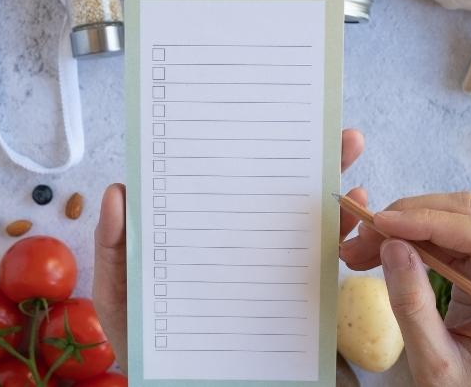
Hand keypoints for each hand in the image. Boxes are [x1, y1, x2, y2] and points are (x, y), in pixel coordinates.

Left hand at [92, 129, 366, 371]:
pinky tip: (356, 217)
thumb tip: (117, 192)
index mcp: (200, 237)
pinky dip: (343, 240)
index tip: (264, 125)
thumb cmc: (144, 345)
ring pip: (307, 225)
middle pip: (277, 197)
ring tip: (351, 161)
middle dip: (311, 161)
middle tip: (339, 134)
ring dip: (335, 191)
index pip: (226, 188)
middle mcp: (240, 249)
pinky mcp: (293, 306)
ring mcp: (269, 275)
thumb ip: (115, 249)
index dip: (245, 155)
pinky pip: (321, 269)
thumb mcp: (120, 298)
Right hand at [339, 192, 470, 386]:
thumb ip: (412, 307)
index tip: (380, 224)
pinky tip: (382, 249)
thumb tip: (393, 246)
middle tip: (361, 237)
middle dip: (409, 218)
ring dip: (407, 224)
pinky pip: (451, 235)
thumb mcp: (434, 363)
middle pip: (470, 217)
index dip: (428, 222)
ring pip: (457, 218)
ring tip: (362, 247)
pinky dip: (413, 236)